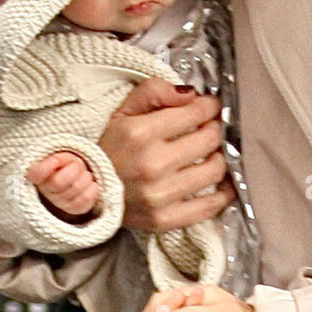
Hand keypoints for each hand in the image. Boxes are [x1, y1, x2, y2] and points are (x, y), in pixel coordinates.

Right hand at [27, 151, 99, 219]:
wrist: (76, 177)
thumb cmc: (66, 165)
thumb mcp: (61, 156)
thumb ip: (59, 157)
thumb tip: (58, 161)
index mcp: (38, 176)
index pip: (36, 173)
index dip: (48, 165)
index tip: (56, 159)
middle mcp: (46, 192)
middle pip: (57, 182)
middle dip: (73, 168)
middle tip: (77, 164)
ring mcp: (60, 202)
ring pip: (76, 188)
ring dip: (85, 177)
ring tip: (84, 174)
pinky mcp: (74, 208)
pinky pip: (85, 199)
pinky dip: (92, 188)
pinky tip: (90, 184)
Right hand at [99, 78, 235, 233]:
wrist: (87, 189)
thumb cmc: (110, 148)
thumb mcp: (123, 110)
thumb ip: (155, 91)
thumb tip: (191, 94)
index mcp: (140, 134)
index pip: (196, 113)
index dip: (209, 106)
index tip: (210, 107)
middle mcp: (151, 165)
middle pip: (210, 140)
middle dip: (215, 129)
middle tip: (211, 128)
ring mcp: (158, 196)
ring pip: (214, 170)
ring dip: (219, 158)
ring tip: (211, 153)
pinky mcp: (164, 219)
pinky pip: (209, 206)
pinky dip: (223, 193)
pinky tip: (223, 183)